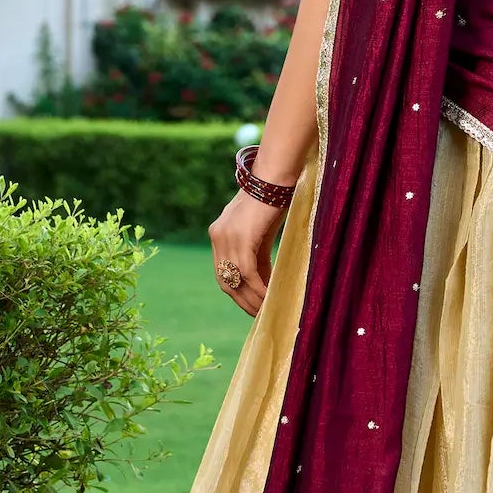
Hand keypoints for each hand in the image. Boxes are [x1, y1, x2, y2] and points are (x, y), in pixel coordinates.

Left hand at [208, 189, 287, 316]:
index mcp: (218, 233)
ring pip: (237, 280)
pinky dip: (259, 289)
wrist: (275, 177)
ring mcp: (227, 238)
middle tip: (259, 315)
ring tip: (267, 311)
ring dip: (252, 299)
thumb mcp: (260, 232)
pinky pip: (248, 273)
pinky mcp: (241, 239)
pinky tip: (270, 298)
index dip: (236, 292)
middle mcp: (217, 237)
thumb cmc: (272, 200)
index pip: (222, 272)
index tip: (251, 306)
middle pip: (225, 280)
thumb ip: (256, 254)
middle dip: (242, 301)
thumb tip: (263, 282)